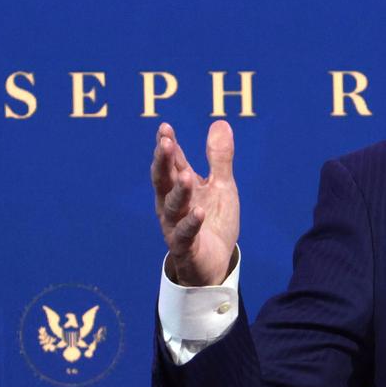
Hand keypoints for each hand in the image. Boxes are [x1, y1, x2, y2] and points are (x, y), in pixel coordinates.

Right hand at [151, 120, 238, 287]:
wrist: (215, 263)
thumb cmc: (214, 222)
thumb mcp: (222, 186)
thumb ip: (219, 159)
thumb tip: (220, 123)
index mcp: (180, 187)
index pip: (172, 162)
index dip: (168, 145)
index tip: (165, 128)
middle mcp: (172, 204)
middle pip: (163, 181)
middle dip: (163, 162)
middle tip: (166, 143)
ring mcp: (176, 226)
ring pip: (173, 207)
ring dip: (179, 191)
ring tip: (186, 175)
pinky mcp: (186, 248)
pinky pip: (186, 235)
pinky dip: (191, 223)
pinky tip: (199, 212)